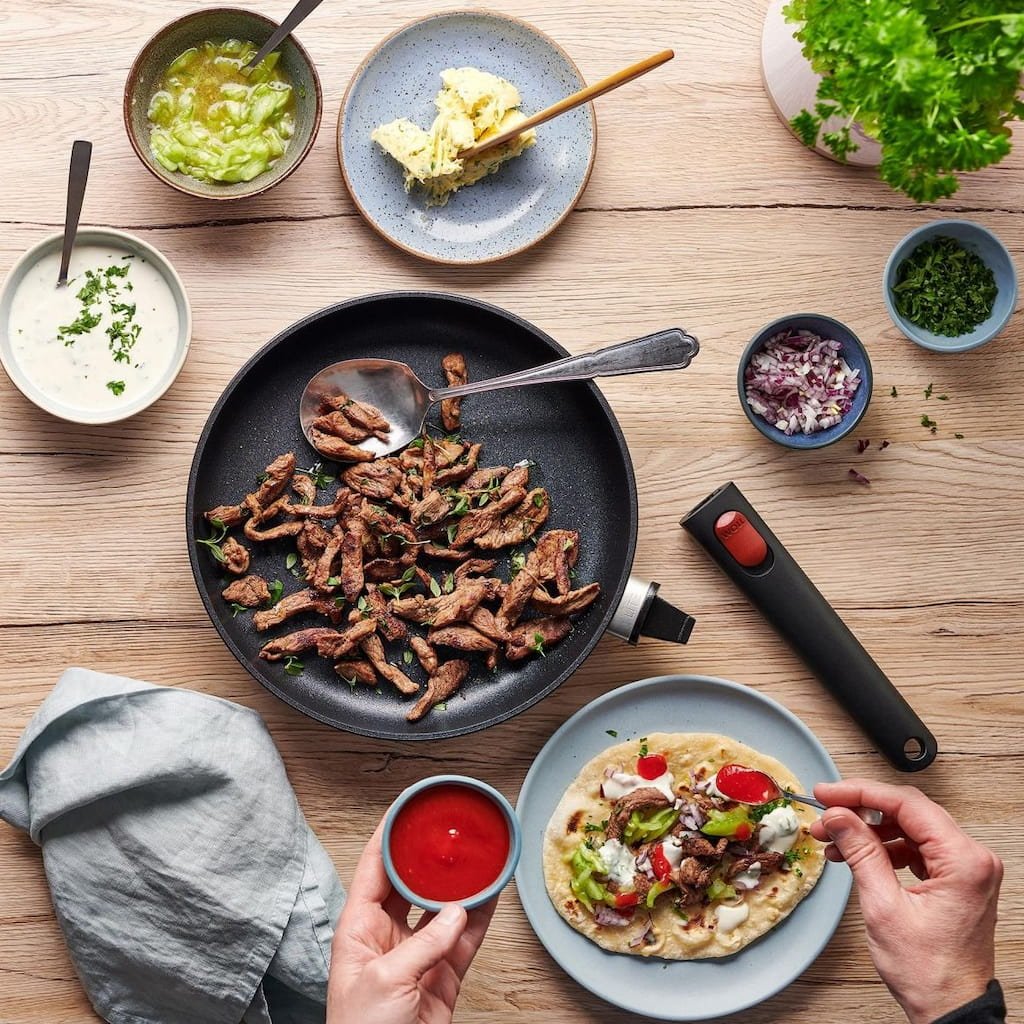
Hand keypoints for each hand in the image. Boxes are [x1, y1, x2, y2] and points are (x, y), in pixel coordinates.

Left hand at [327, 822, 496, 1023]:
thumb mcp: (386, 981)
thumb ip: (424, 943)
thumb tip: (455, 913)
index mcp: (357, 930)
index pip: (372, 868)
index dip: (388, 836)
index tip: (406, 809)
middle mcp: (386, 937)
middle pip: (411, 884)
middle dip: (430, 858)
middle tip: (450, 831)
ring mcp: (416, 956)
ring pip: (443, 909)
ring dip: (462, 886)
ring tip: (479, 857)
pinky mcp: (441, 977)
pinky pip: (464, 938)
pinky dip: (481, 918)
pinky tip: (492, 895)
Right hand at [810, 779, 1001, 1023]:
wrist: (950, 1010)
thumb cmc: (930, 973)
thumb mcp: (884, 907)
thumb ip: (861, 852)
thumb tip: (839, 816)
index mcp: (963, 861)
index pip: (907, 805)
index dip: (860, 793)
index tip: (828, 793)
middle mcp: (971, 859)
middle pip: (909, 812)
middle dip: (861, 810)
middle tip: (826, 811)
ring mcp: (965, 869)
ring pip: (909, 828)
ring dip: (869, 830)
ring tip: (834, 837)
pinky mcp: (955, 879)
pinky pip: (916, 848)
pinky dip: (884, 848)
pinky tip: (856, 853)